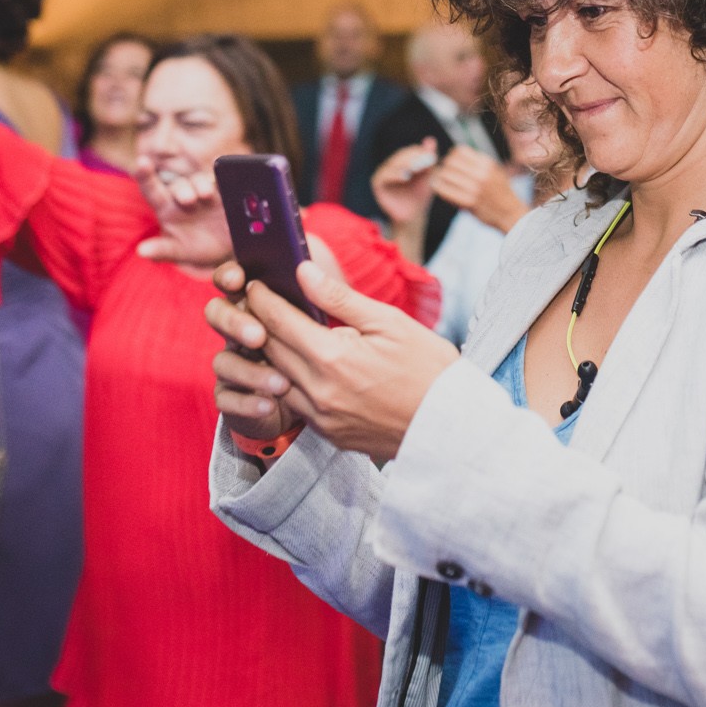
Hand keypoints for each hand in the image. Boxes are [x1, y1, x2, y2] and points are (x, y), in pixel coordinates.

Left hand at [135, 168, 233, 270]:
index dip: (145, 175)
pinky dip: (222, 182)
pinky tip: (225, 185)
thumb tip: (141, 251)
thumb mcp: (179, 252)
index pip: (151, 189)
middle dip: (181, 190)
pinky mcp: (222, 191)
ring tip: (206, 195)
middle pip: (178, 185)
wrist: (226, 250)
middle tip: (188, 200)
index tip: (142, 162)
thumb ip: (162, 251)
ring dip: (201, 185)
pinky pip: (222, 182)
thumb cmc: (196, 248)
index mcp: (166, 208)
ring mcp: (203, 192)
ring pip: (198, 181)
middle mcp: (183, 195)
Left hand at [205, 258, 458, 460]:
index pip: (279, 321)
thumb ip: (340, 299)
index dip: (262, 299)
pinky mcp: (329, 435)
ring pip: (276, 379)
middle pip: (270, 350)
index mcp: (333, 358)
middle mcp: (320, 391)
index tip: (255, 284)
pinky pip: (294, 405)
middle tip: (254, 303)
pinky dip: (287, 383)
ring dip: (268, 356)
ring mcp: (322, 418)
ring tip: (270, 333)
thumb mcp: (389, 323)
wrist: (451, 425)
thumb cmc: (428, 367)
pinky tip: (296, 367)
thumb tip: (304, 271)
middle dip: (257, 323)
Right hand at [370, 140, 437, 228]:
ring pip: (392, 164)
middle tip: (423, 160)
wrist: (413, 215)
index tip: (431, 155)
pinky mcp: (377, 183)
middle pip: (400, 156)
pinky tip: (405, 177)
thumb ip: (429, 158)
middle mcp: (391, 164)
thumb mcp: (429, 175)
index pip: (410, 151)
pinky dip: (394, 174)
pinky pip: (384, 176)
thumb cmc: (421, 194)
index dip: (420, 152)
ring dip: (403, 164)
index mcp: (403, 161)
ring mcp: (383, 173)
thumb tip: (430, 139)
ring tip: (414, 169)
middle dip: (412, 157)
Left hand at [432, 145, 528, 232]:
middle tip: (443, 173)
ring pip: (445, 175)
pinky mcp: (469, 202)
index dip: (452, 156)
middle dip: (444, 166)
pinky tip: (441, 190)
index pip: (460, 151)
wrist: (510, 213)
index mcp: (487, 163)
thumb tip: (455, 154)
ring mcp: (475, 188)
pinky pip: (445, 191)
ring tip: (440, 181)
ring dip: (439, 178)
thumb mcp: (494, 171)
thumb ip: (478, 162)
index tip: (451, 163)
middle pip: (451, 162)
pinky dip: (440, 189)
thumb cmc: (500, 192)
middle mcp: (481, 174)